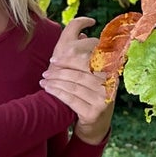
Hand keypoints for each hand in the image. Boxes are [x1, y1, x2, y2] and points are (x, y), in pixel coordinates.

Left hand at [40, 16, 114, 143]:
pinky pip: (71, 99)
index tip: (54, 58)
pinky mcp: (95, 112)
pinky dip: (57, 92)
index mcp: (111, 70)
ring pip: (74, 84)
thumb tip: (82, 30)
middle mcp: (111, 83)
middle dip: (61, 69)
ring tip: (44, 80)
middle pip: (81, 71)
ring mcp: (104, 99)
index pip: (90, 58)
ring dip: (55, 81)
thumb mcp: (92, 74)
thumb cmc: (90, 94)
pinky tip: (47, 89)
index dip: (70, 57)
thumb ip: (87, 53)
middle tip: (46, 70)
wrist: (95, 126)